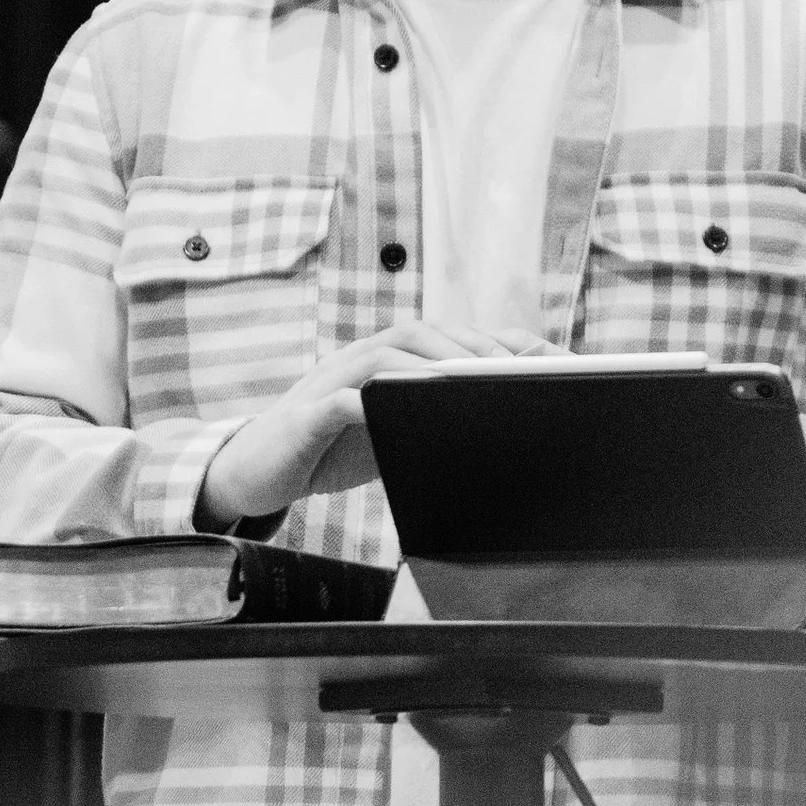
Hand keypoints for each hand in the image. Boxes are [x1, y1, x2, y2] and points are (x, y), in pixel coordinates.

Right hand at [194, 317, 548, 530]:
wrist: (254, 471)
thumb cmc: (330, 451)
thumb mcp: (390, 433)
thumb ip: (431, 422)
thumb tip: (501, 430)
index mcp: (388, 362)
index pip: (450, 338)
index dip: (500, 342)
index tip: (552, 360)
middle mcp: (361, 360)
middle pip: (422, 334)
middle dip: (474, 349)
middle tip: (518, 373)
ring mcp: (331, 382)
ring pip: (385, 355)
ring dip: (431, 366)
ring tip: (472, 383)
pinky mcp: (306, 417)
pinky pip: (340, 402)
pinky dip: (370, 402)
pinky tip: (399, 413)